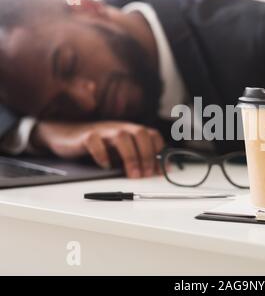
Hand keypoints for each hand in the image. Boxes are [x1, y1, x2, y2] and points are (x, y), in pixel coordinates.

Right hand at [31, 121, 164, 177]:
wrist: (65, 135)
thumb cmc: (97, 145)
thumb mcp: (120, 151)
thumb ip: (136, 157)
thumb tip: (154, 172)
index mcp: (130, 130)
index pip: (152, 134)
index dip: (159, 151)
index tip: (161, 169)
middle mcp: (119, 127)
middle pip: (140, 133)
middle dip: (147, 155)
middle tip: (146, 175)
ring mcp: (103, 130)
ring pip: (122, 136)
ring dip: (131, 157)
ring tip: (133, 175)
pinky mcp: (86, 136)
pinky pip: (95, 141)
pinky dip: (102, 154)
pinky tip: (106, 166)